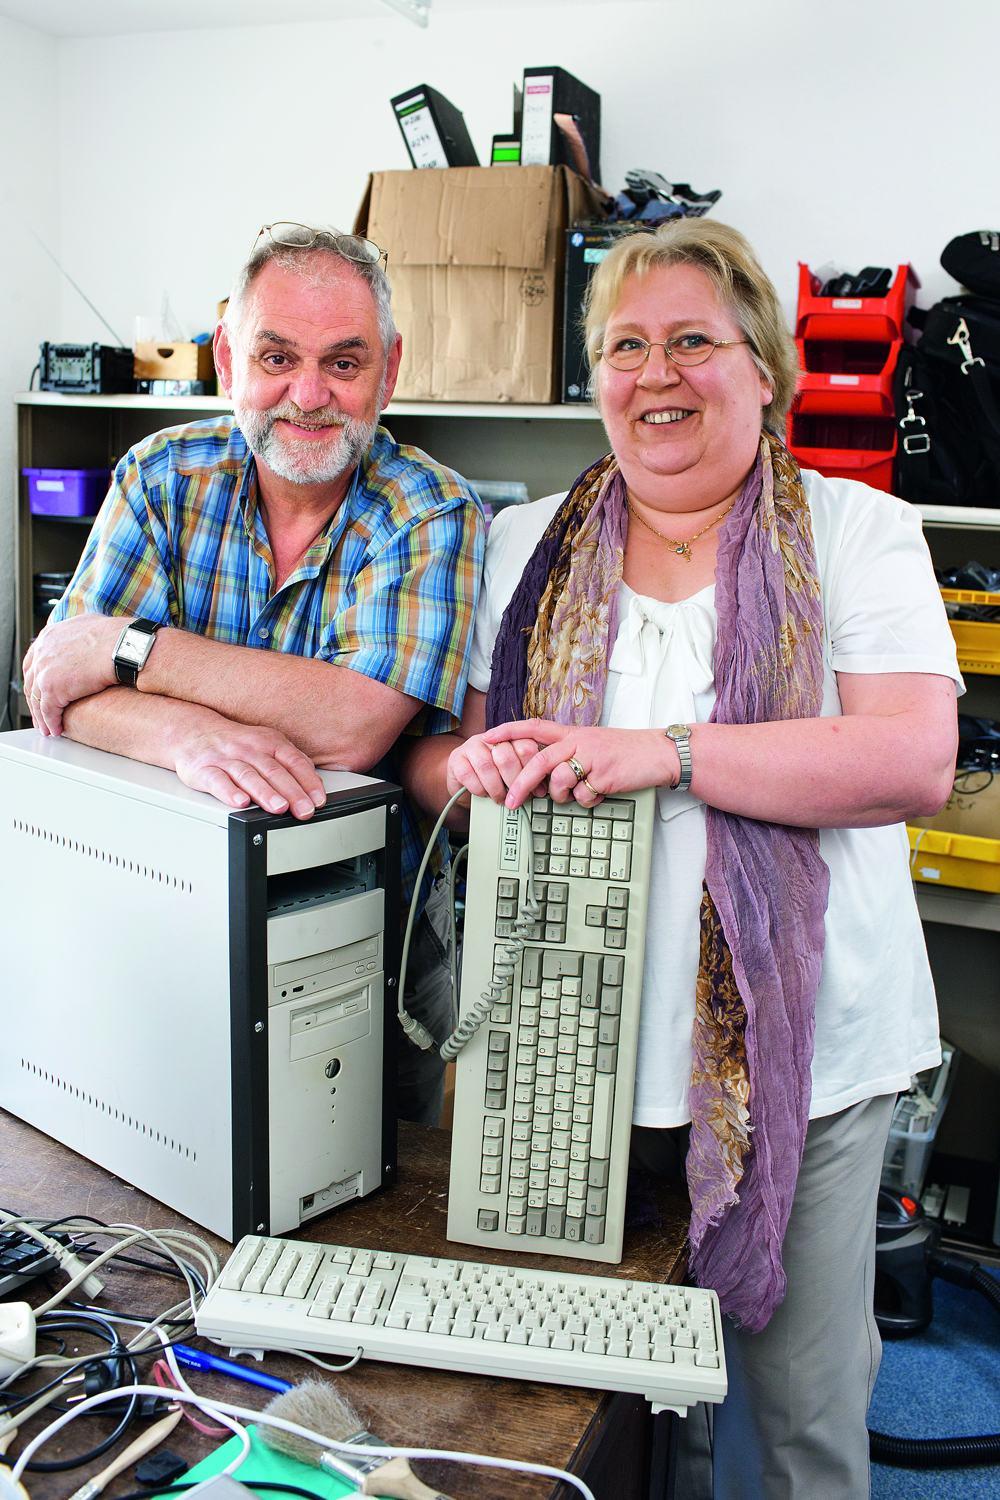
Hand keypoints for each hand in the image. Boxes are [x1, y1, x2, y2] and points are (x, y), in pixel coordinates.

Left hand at [23, 615, 123, 735]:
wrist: (125, 647)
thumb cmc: (119, 638)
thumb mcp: (91, 627)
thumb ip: (78, 636)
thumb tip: (85, 641)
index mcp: (50, 636)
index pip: (34, 662)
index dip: (36, 680)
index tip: (40, 691)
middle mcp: (42, 651)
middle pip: (31, 682)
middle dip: (35, 701)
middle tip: (41, 714)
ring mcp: (45, 669)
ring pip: (37, 699)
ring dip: (42, 717)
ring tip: (49, 728)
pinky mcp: (52, 687)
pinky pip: (48, 711)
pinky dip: (52, 723)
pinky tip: (57, 730)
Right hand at [172, 721, 326, 818]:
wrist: (192, 733)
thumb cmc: (236, 745)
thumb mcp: (266, 745)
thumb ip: (290, 762)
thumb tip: (314, 784)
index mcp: (268, 742)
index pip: (293, 761)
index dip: (308, 781)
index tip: (318, 800)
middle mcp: (249, 749)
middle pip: (274, 770)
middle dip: (292, 792)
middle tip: (305, 810)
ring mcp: (226, 759)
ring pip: (248, 776)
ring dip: (265, 793)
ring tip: (279, 808)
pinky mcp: (204, 770)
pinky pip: (217, 781)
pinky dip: (229, 792)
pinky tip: (240, 802)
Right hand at [446, 734, 544, 804]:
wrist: (465, 781)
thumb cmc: (495, 777)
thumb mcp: (514, 772)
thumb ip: (527, 773)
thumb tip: (543, 788)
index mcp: (510, 737)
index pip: (526, 746)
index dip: (532, 770)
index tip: (537, 789)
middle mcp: (491, 738)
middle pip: (506, 756)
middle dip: (514, 782)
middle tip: (517, 796)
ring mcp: (471, 746)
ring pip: (487, 765)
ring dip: (496, 788)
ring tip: (501, 799)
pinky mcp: (456, 759)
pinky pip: (468, 775)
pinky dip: (479, 789)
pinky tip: (484, 794)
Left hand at [481, 719, 678, 808]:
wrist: (658, 754)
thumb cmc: (624, 752)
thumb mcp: (592, 743)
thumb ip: (568, 753)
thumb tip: (544, 777)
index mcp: (573, 733)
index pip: (534, 727)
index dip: (508, 731)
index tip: (486, 738)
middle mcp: (579, 742)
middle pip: (539, 761)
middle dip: (521, 784)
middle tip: (510, 802)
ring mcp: (592, 758)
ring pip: (560, 782)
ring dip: (563, 795)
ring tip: (579, 792)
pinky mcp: (605, 775)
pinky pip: (583, 796)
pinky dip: (587, 801)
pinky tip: (600, 793)